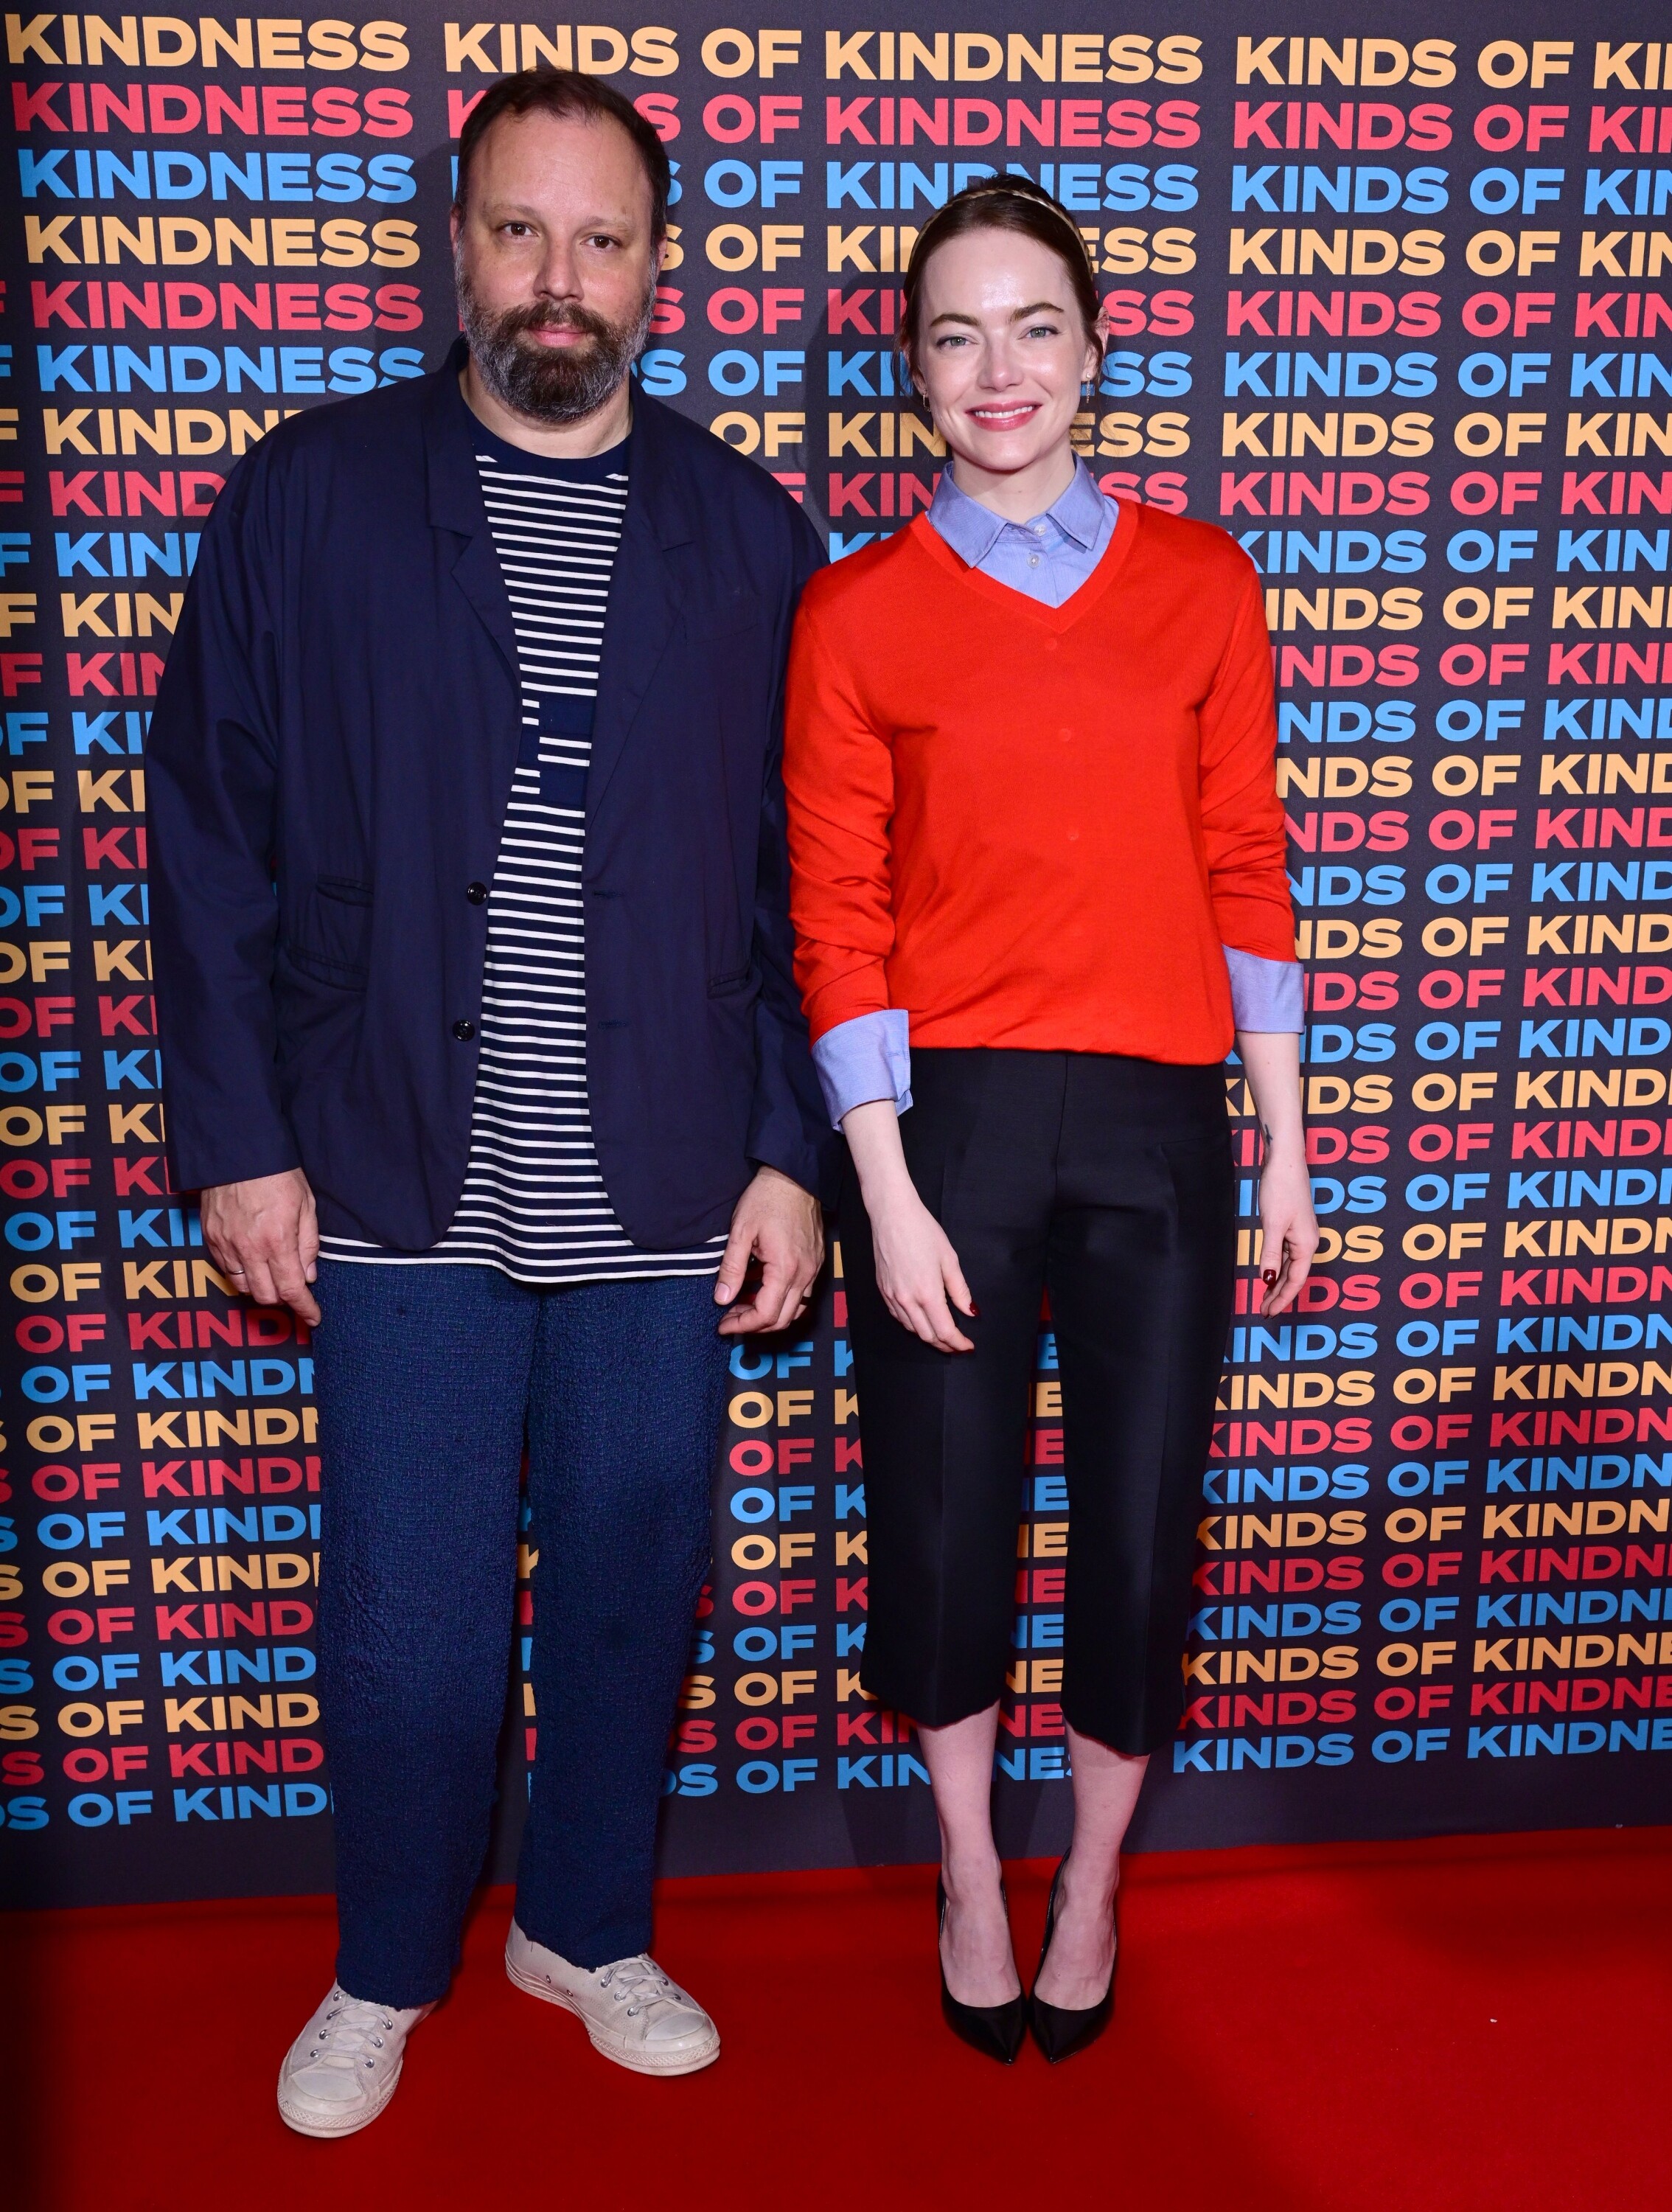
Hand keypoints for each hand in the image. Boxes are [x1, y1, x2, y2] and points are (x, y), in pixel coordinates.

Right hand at [200, 1167, 320, 1325]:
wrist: (237, 1150)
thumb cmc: (277, 1174)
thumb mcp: (306, 1205)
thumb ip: (308, 1244)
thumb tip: (308, 1276)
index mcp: (277, 1241)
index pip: (292, 1290)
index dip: (304, 1309)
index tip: (313, 1318)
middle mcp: (249, 1249)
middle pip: (265, 1296)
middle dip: (283, 1298)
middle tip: (294, 1289)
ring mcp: (226, 1245)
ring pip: (242, 1287)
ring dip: (260, 1288)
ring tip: (272, 1275)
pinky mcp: (210, 1237)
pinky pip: (225, 1269)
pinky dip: (240, 1272)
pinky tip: (252, 1261)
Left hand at [715, 1166, 823, 1334]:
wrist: (794, 1177)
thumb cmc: (767, 1199)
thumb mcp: (740, 1231)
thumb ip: (731, 1268)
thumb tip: (722, 1299)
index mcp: (785, 1268)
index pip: (766, 1314)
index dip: (742, 1325)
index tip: (723, 1325)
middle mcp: (805, 1273)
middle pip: (783, 1319)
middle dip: (754, 1325)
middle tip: (730, 1318)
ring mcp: (814, 1269)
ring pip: (795, 1310)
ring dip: (769, 1315)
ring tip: (743, 1305)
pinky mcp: (816, 1262)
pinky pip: (802, 1294)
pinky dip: (782, 1300)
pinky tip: (761, 1289)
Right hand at [868, 1178, 975, 1352]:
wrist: (891, 1215)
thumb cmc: (922, 1231)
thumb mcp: (949, 1259)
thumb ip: (960, 1290)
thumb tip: (970, 1311)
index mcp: (927, 1293)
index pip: (945, 1331)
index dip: (958, 1343)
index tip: (968, 1346)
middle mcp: (907, 1300)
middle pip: (928, 1336)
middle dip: (945, 1345)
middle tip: (958, 1344)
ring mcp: (892, 1296)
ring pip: (912, 1329)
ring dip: (929, 1336)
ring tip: (943, 1336)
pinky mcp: (882, 1290)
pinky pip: (898, 1317)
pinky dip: (912, 1325)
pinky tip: (921, 1321)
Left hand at [1256, 1146, 1318, 1316]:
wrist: (1284, 1161)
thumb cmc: (1281, 1189)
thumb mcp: (1273, 1224)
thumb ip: (1271, 1253)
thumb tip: (1268, 1278)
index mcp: (1306, 1244)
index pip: (1295, 1280)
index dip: (1282, 1298)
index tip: (1268, 1312)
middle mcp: (1307, 1242)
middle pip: (1293, 1276)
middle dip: (1279, 1295)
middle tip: (1263, 1311)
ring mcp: (1300, 1234)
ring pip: (1288, 1267)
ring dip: (1277, 1283)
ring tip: (1264, 1298)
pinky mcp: (1292, 1226)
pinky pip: (1285, 1254)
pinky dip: (1276, 1267)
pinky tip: (1269, 1274)